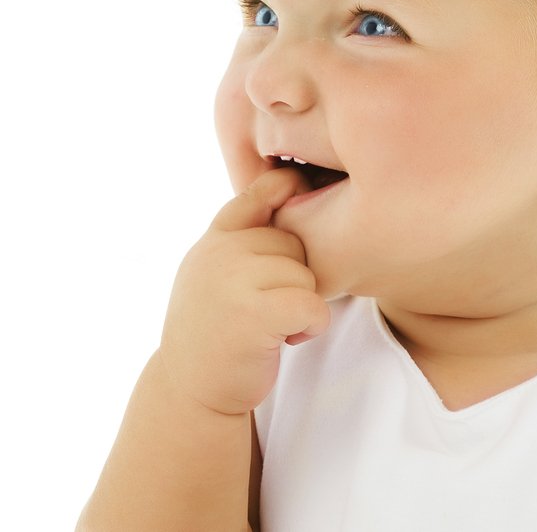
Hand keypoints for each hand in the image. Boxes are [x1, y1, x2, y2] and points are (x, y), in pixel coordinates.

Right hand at [159, 168, 330, 414]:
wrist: (190, 392)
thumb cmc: (218, 327)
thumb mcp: (219, 269)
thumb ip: (246, 230)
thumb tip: (291, 177)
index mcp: (215, 238)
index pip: (258, 194)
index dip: (286, 186)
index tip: (302, 186)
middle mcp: (219, 252)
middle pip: (295, 244)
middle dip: (294, 277)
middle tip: (268, 307)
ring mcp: (232, 280)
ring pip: (305, 275)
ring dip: (302, 305)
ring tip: (270, 326)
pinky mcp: (253, 313)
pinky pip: (313, 304)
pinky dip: (312, 326)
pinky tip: (287, 340)